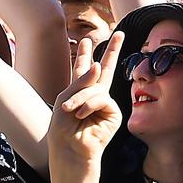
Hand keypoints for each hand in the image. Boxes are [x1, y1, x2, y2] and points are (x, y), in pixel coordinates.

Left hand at [49, 31, 125, 167]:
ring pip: (96, 88)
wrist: (69, 149)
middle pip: (105, 68)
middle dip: (112, 50)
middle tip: (119, 32)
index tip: (88, 41)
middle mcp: (94, 95)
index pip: (83, 69)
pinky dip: (89, 105)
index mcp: (79, 91)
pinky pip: (102, 98)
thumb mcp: (66, 98)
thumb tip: (100, 66)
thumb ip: (82, 81)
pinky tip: (82, 115)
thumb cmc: (62, 128)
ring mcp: (105, 104)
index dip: (86, 55)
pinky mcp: (113, 112)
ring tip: (70, 111)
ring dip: (80, 98)